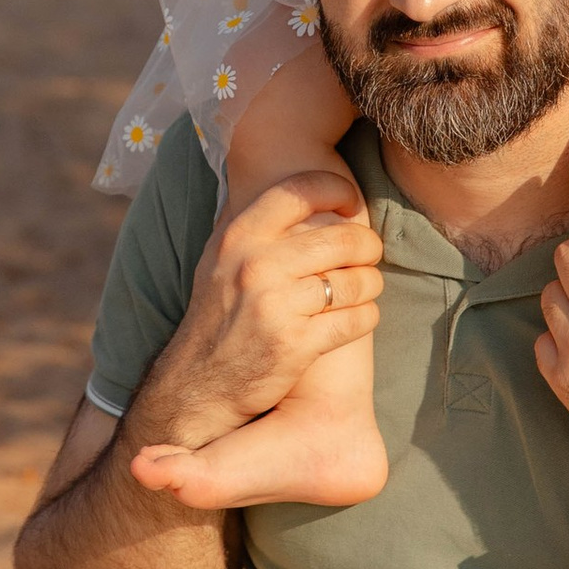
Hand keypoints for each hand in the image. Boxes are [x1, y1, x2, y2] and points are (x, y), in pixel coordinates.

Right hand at [139, 169, 384, 454]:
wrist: (197, 385)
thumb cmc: (217, 316)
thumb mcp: (219, 259)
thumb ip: (252, 224)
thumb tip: (291, 183)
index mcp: (239, 237)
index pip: (302, 191)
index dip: (338, 190)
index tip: (351, 204)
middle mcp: (255, 265)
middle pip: (343, 239)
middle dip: (367, 245)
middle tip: (369, 253)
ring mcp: (275, 306)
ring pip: (356, 281)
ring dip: (371, 284)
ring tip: (366, 287)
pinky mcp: (295, 344)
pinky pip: (357, 319)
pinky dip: (367, 317)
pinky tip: (359, 317)